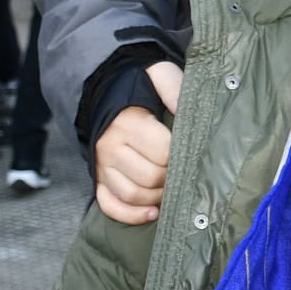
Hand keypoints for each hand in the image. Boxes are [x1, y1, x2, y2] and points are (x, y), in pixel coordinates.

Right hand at [93, 62, 183, 219]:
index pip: (163, 153)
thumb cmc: (140, 85)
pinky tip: (152, 212)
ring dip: (157, 197)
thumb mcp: (159, 75)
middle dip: (172, 178)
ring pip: (132, 194)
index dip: (182, 158)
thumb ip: (174, 88)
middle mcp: (110, 146)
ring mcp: (102, 165)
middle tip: (184, 171)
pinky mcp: (98, 178)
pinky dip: (131, 214)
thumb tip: (186, 111)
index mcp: (128, 123)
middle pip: (150, 177)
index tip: (192, 153)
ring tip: (171, 189)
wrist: (106, 91)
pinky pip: (110, 205)